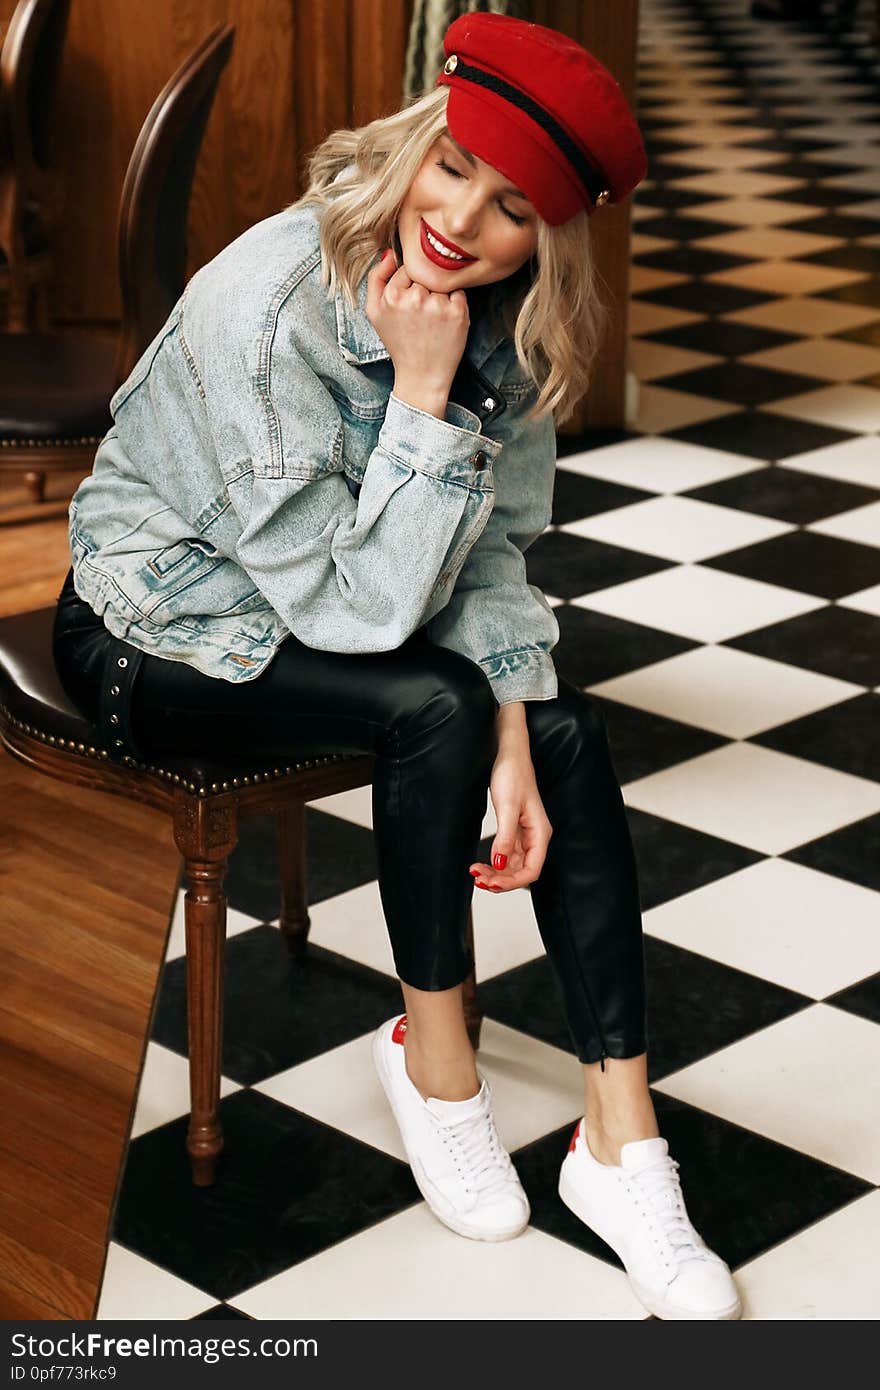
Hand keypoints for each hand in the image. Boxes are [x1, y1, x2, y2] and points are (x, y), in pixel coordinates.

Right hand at [365, 247, 468, 399]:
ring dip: (439, 296)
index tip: (408, 307)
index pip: (406, 269)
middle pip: (425, 275)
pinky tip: (445, 322)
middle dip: (424, 290)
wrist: (421, 375)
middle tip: (421, 317)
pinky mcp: (458, 312)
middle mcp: (415, 298)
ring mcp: (438, 305)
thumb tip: (390, 253)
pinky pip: (458, 292)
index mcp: (392, 296)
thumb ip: (376, 279)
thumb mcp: (375, 312)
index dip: (409, 287)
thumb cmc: (398, 342)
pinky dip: (454, 303)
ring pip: (441, 282)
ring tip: (432, 320)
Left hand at [468, 748, 552, 892]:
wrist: (508, 754)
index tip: (492, 883)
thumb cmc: (513, 775)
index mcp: (540, 833)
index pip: (532, 870)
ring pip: (512, 865)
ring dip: (495, 873)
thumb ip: (505, 838)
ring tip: (475, 873)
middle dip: (501, 879)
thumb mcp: (507, 807)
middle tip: (478, 879)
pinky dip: (494, 862)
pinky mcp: (513, 830)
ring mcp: (524, 835)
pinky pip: (506, 854)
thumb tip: (500, 864)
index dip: (513, 882)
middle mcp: (534, 837)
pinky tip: (481, 864)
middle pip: (521, 871)